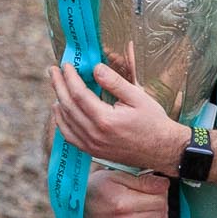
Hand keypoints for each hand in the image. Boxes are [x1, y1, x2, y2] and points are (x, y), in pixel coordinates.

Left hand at [49, 63, 186, 172]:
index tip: (66, 65)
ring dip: (58, 102)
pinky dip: (61, 122)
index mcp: (105, 119)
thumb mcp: (138, 97)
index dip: (70, 78)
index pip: (78, 94)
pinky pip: (69, 136)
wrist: (163, 150)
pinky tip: (60, 110)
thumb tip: (95, 68)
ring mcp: (92, 145)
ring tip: (56, 85)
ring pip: (65, 121)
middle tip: (53, 70)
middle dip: (58, 85)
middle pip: (67, 106)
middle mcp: (94, 134)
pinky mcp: (93, 152)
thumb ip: (114, 83)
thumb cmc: (153, 121)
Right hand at [84, 168, 171, 217]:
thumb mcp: (117, 176)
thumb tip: (164, 184)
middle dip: (159, 204)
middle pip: (162, 213)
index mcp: (122, 203)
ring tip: (147, 211)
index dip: (160, 192)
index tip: (153, 190)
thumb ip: (143, 181)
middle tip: (148, 199)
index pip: (160, 199)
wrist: (79, 209)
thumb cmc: (97, 191)